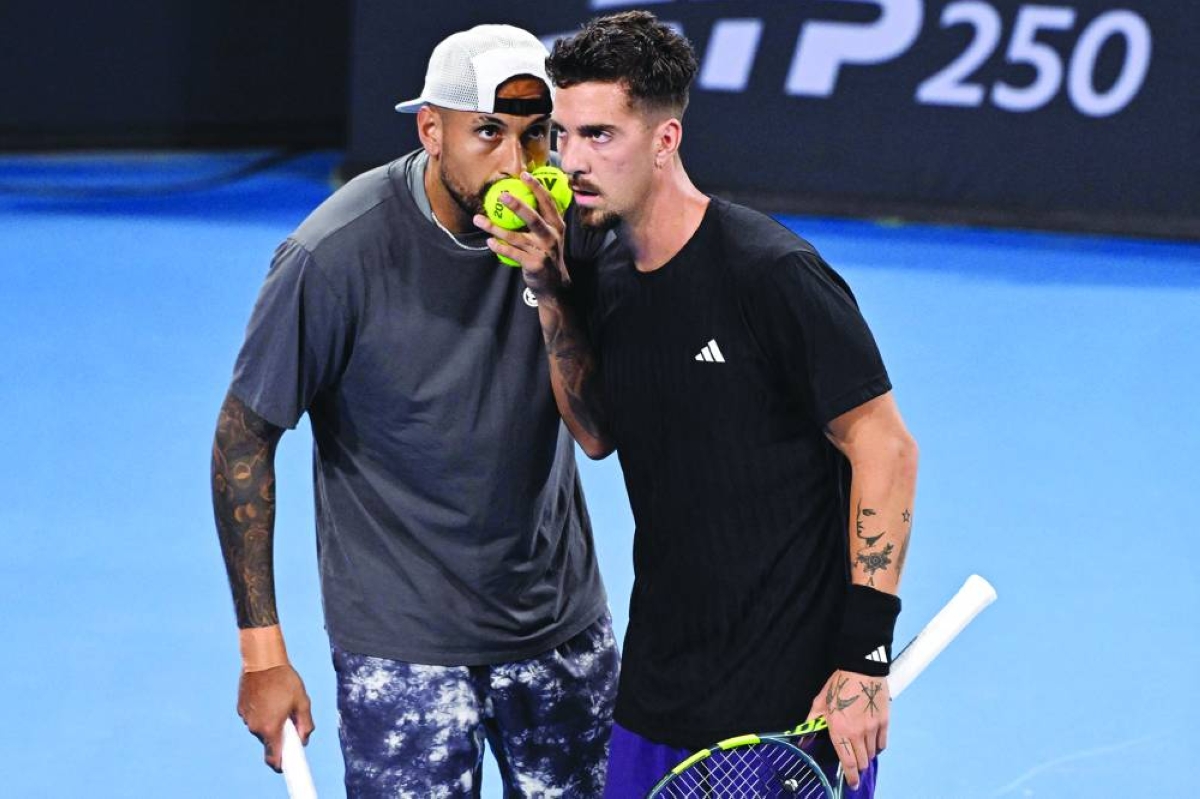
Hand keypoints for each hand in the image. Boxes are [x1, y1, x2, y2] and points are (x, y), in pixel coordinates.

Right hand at [237, 664, 313, 771]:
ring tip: (278, 701)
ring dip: (270, 722)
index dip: (281, 764)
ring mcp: (245, 718)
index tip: (288, 764)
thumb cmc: (285, 680)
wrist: (262, 661)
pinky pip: (253, 717)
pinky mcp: (241, 708)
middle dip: (280, 734)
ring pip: (260, 728)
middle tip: (289, 716)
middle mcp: (255, 727)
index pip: (273, 758)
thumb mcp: (302, 701)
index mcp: (270, 728)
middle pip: (269, 740)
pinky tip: (268, 696)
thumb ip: (305, 724)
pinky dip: (261, 713)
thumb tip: (303, 740)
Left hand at [473, 171, 570, 297]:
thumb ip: (542, 218)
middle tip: (501, 195)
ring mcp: (543, 251)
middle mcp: (552, 236)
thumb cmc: (547, 254)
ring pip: (516, 237)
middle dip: (517, 205)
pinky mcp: (535, 264)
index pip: (548, 202)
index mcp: (557, 225)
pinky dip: (500, 247)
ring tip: (479, 219)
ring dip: (495, 228)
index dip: (537, 187)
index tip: (524, 174)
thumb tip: (523, 196)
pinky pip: (513, 253)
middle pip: (533, 218)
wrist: (555, 285)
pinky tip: (489, 242)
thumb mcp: (552, 235)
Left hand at [807, 669, 889, 789]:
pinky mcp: (884, 722)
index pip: (847, 762)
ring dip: (866, 755)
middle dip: (857, 766)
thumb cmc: (839, 684)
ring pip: (872, 754)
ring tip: (860, 748)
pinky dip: (877, 746)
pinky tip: (872, 742)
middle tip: (853, 763)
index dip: (850, 777)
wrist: (861, 669)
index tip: (852, 784)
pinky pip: (882, 743)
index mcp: (839, 730)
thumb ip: (812, 723)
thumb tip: (803, 739)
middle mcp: (857, 733)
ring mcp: (873, 728)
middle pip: (861, 761)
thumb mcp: (820, 703)